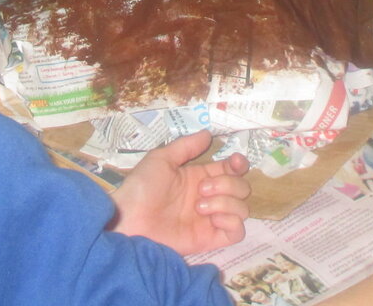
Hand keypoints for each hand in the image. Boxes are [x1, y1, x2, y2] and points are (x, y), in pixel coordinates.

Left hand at [109, 130, 250, 254]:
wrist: (130, 219)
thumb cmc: (142, 187)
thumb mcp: (161, 159)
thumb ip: (186, 146)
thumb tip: (208, 133)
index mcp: (200, 178)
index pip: (231, 170)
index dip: (239, 165)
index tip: (235, 163)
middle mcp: (209, 198)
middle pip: (241, 187)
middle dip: (227, 184)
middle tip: (202, 189)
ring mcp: (210, 219)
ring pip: (242, 208)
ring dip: (226, 202)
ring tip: (199, 206)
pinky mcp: (210, 239)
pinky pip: (237, 232)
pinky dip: (231, 222)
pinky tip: (212, 219)